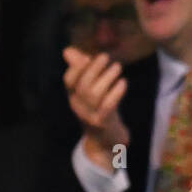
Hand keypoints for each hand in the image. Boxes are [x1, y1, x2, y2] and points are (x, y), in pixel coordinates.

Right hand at [62, 47, 129, 170]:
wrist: (105, 141)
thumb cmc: (98, 110)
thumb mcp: (89, 91)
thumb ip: (80, 70)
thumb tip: (68, 50)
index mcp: (74, 97)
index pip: (68, 81)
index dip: (76, 68)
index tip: (87, 57)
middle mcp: (79, 106)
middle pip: (83, 85)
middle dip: (94, 69)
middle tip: (106, 57)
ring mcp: (90, 116)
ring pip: (95, 94)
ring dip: (107, 78)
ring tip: (118, 67)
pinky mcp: (102, 123)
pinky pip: (108, 105)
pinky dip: (116, 92)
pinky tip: (123, 83)